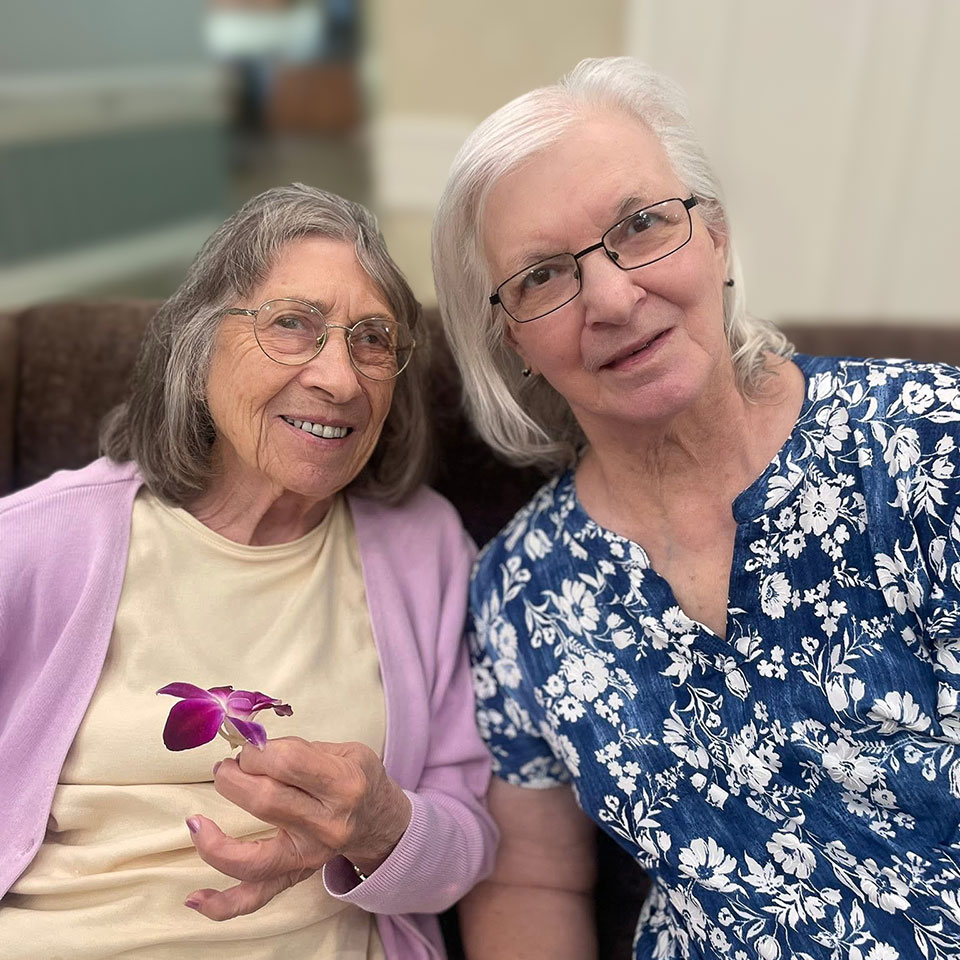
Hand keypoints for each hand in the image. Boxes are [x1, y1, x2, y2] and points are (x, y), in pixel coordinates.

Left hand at [183, 737, 411, 920]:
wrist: (378, 819)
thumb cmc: (356, 776)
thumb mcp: (344, 749)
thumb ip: (298, 748)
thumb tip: (248, 745)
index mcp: (343, 784)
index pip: (288, 762)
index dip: (258, 750)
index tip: (250, 746)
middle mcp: (327, 825)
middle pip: (265, 801)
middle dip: (234, 777)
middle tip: (229, 766)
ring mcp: (309, 857)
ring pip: (253, 858)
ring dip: (216, 839)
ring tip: (197, 820)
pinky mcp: (294, 876)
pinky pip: (255, 897)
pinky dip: (222, 903)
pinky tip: (194, 898)